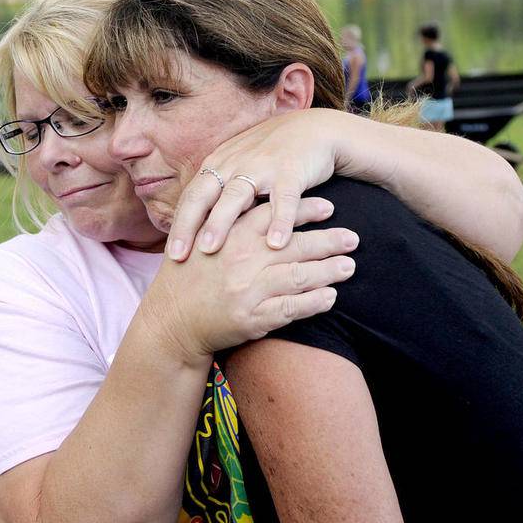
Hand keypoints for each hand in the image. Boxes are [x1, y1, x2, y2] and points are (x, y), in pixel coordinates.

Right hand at [143, 196, 357, 359]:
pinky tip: (331, 298)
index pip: (274, 216)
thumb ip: (227, 221)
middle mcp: (241, 260)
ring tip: (349, 266)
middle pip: (294, 245)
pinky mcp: (251, 318)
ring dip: (328, 271)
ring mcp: (248, 290)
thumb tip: (256, 200)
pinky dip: (314, 302)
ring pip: (298, 275)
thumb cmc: (187, 279)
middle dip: (328, 240)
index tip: (328, 207)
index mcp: (230, 236)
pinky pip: (291, 308)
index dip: (304, 209)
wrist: (169, 322)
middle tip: (353, 238)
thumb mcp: (201, 240)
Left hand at [166, 110, 339, 260]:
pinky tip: (275, 244)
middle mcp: (234, 163)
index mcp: (219, 164)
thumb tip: (198, 228)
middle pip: (203, 196)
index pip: (191, 197)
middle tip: (177, 256)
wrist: (316, 130)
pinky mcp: (291, 171)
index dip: (178, 225)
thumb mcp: (240, 167)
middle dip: (187, 226)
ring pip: (235, 196)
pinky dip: (280, 221)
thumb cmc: (274, 157)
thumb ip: (221, 192)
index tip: (170, 254)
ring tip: (210, 250)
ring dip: (220, 223)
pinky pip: (283, 199)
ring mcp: (262, 166)